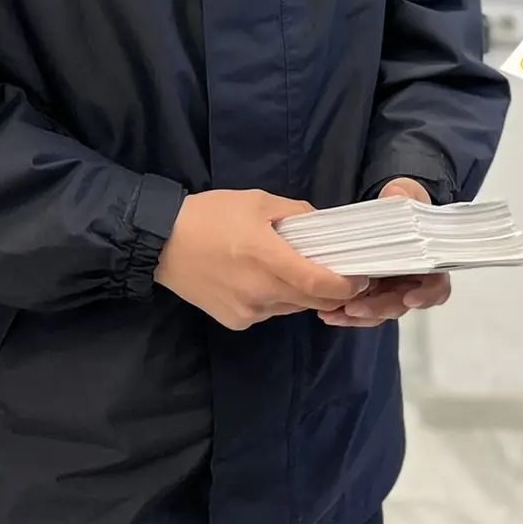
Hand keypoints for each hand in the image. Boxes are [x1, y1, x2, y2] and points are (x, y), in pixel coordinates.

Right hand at [156, 190, 366, 331]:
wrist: (161, 242)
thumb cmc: (211, 215)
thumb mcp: (258, 202)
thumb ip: (296, 213)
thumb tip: (323, 226)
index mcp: (267, 259)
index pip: (319, 284)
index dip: (347, 284)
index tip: (362, 276)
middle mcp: (260, 292)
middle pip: (312, 301)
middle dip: (331, 290)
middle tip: (336, 270)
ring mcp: (248, 311)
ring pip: (291, 307)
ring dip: (301, 293)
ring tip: (290, 268)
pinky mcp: (235, 321)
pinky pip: (269, 312)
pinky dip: (276, 298)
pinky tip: (260, 279)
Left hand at [318, 178, 451, 329]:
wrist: (387, 212)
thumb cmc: (403, 206)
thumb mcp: (406, 194)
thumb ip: (403, 195)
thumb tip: (396, 195)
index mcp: (429, 262)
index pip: (436, 286)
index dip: (426, 295)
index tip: (408, 298)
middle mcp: (412, 281)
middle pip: (402, 304)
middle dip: (379, 308)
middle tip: (355, 307)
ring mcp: (390, 289)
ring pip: (379, 312)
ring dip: (357, 315)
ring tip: (333, 313)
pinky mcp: (370, 292)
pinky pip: (361, 309)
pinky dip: (345, 313)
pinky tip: (327, 312)